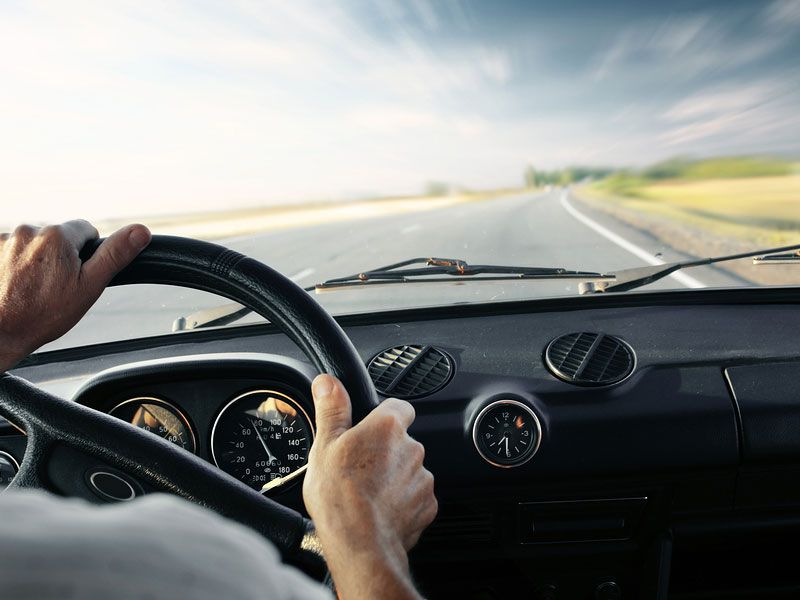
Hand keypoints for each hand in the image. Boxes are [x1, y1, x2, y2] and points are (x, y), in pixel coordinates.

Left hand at [0, 220, 150, 370]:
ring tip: (32, 287)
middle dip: (59, 255)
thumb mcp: (89, 287)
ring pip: (34, 243)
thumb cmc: (41, 315)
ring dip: (36, 259)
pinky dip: (15, 263)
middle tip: (54, 285)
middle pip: (57, 236)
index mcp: (57, 236)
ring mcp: (5, 238)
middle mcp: (28, 230)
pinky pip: (11, 248)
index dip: (86, 253)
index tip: (76, 274)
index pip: (85, 229)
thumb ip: (115, 255)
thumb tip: (141, 231)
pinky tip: (14, 283)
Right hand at [303, 375, 436, 599]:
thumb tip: (327, 382)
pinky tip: (379, 511)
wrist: (360, 543)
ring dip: (394, 478)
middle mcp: (412, 448)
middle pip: (402, 441)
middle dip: (385, 452)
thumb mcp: (325, 445)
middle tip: (359, 468)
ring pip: (408, 470)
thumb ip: (331, 409)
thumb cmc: (339, 495)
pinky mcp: (428, 506)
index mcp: (387, 427)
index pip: (398, 407)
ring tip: (367, 493)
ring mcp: (422, 478)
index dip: (384, 416)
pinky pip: (415, 497)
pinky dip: (402, 502)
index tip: (369, 429)